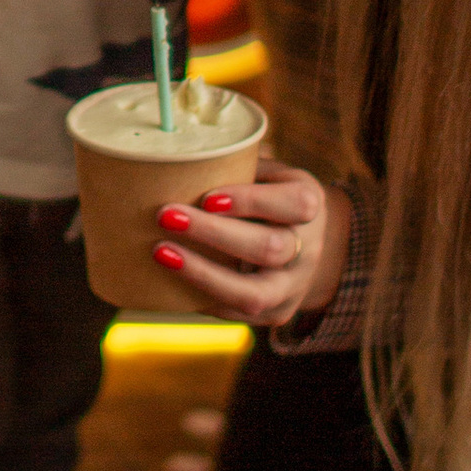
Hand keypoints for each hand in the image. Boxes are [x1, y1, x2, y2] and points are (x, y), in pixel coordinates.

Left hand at [149, 168, 348, 327]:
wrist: (302, 245)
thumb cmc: (268, 196)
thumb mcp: (266, 174)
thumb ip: (236, 165)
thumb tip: (175, 156)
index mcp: (308, 204)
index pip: (294, 203)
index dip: (251, 201)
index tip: (207, 198)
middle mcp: (308, 248)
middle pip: (268, 247)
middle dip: (213, 233)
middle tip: (166, 216)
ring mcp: (293, 286)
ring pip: (254, 293)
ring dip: (203, 273)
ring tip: (161, 252)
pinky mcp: (276, 312)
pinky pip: (237, 314)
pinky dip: (202, 296)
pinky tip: (169, 280)